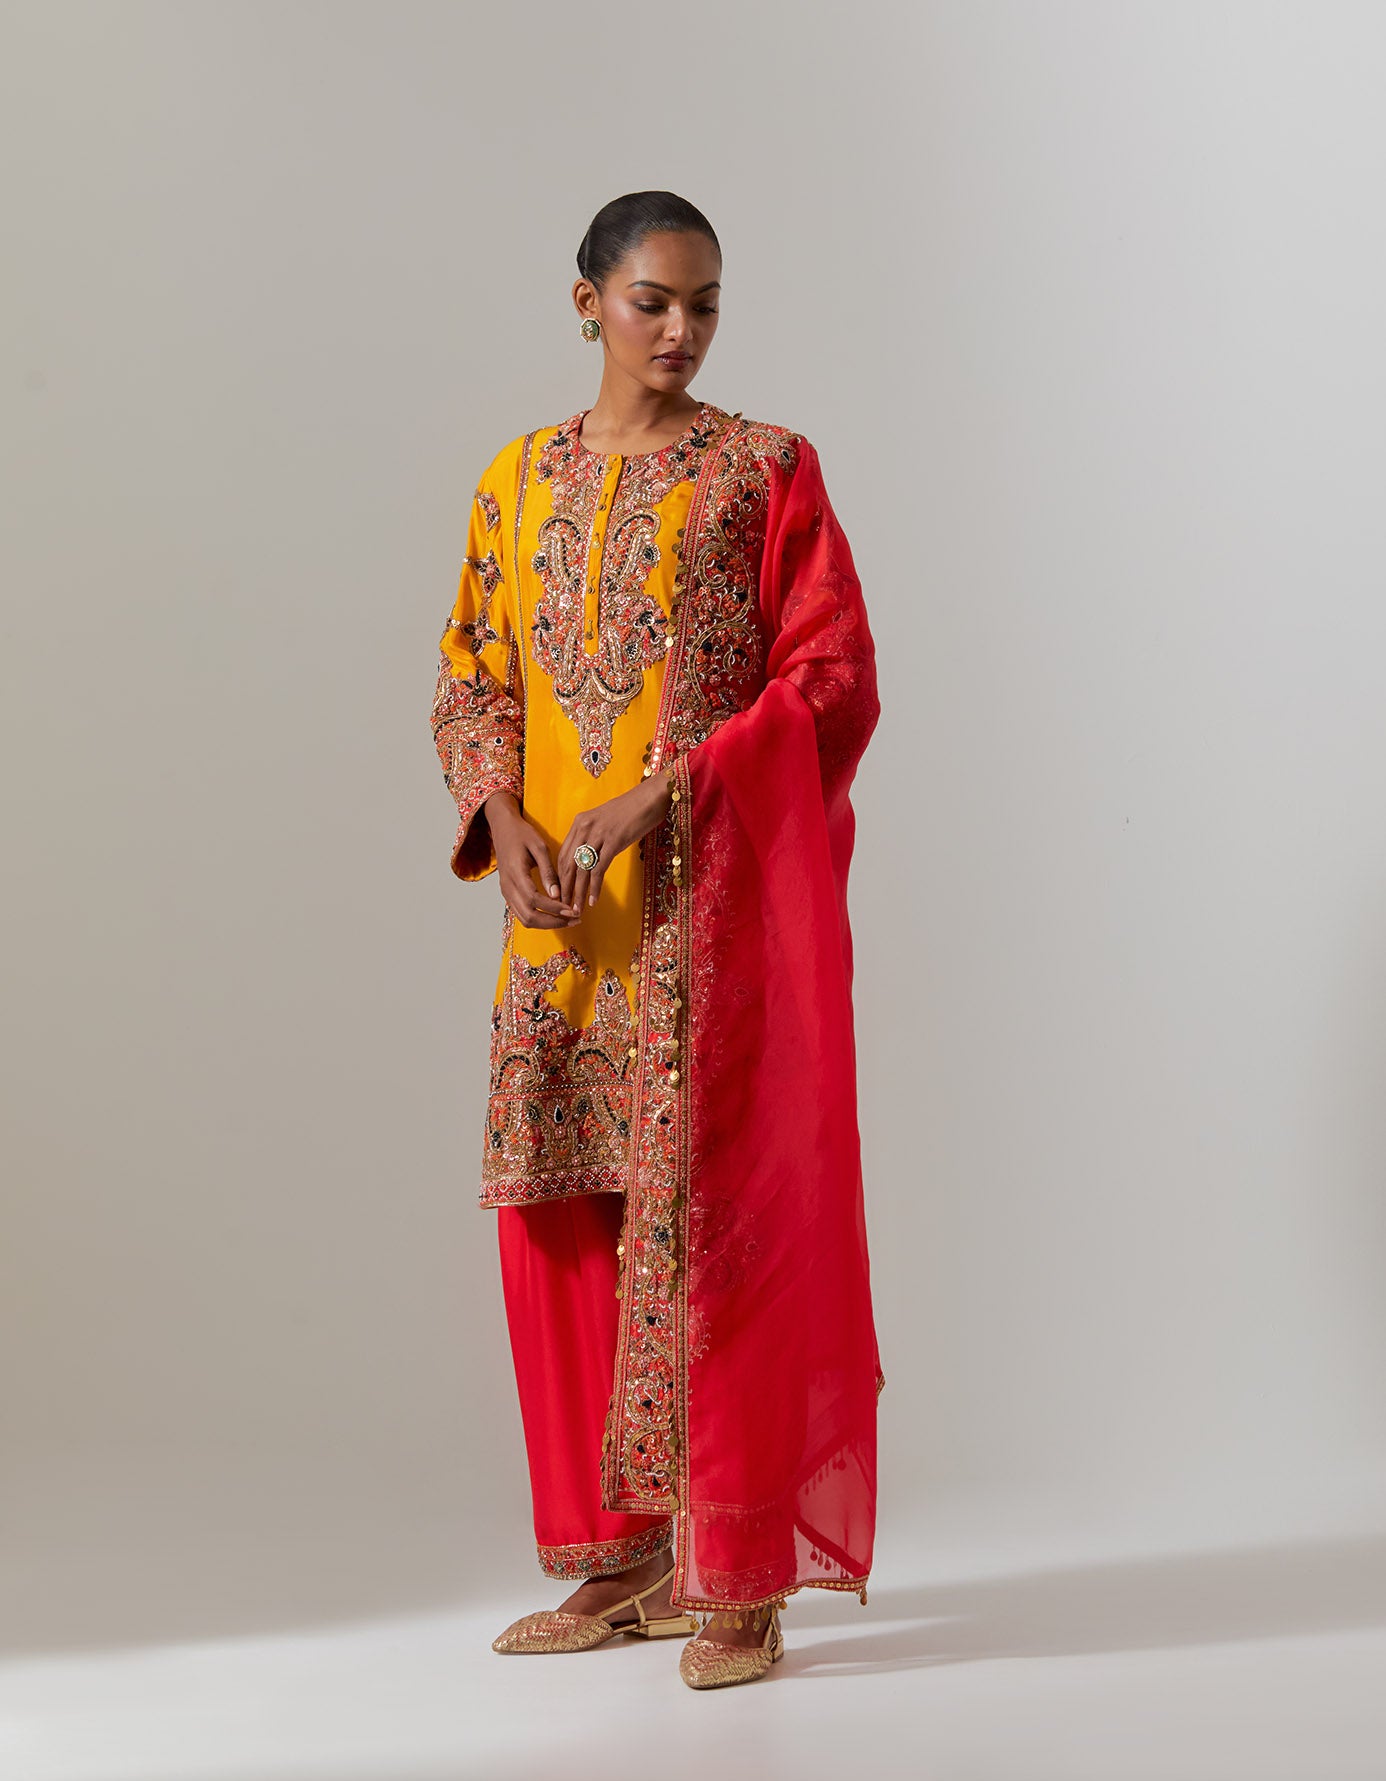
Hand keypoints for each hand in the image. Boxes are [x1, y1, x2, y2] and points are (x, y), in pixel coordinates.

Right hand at [484, 791, 581, 927]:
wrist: (502, 828)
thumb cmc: (522, 834)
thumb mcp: (539, 847)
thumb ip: (548, 871)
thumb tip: (557, 895)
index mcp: (515, 873)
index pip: (535, 900)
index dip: (554, 909)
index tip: (572, 911)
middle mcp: (508, 887)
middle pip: (529, 917)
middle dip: (553, 922)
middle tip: (574, 920)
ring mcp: (506, 892)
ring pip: (525, 919)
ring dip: (547, 924)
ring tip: (568, 919)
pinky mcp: (508, 894)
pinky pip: (522, 913)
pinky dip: (539, 918)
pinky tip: (555, 914)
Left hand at [557, 772, 673, 915]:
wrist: (651, 797)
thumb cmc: (632, 810)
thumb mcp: (605, 821)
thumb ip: (594, 837)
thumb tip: (589, 858)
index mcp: (580, 823)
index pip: (562, 855)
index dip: (560, 877)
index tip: (561, 893)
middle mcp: (585, 828)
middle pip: (568, 864)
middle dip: (565, 889)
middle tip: (564, 907)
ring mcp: (598, 834)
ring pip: (581, 870)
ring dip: (577, 893)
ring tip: (576, 909)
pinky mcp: (613, 841)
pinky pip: (598, 869)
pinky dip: (594, 887)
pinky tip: (593, 899)